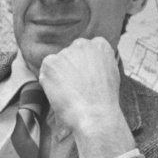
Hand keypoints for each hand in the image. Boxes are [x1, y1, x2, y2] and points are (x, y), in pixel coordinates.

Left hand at [38, 37, 134, 157]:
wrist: (95, 114)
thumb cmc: (104, 101)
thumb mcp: (111, 75)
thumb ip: (99, 64)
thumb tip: (88, 65)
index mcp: (100, 45)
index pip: (87, 49)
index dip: (84, 66)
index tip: (85, 78)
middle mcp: (83, 44)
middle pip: (70, 55)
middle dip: (70, 68)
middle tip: (76, 88)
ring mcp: (66, 52)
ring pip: (57, 64)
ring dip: (59, 76)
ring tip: (70, 94)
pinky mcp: (51, 62)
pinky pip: (46, 71)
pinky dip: (49, 83)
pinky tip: (61, 94)